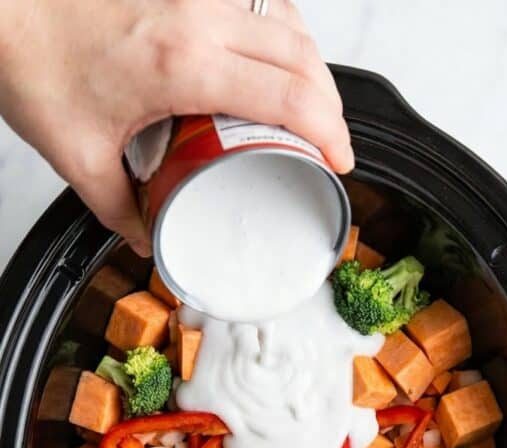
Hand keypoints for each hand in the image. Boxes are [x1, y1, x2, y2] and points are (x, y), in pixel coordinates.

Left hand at [0, 0, 352, 253]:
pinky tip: (274, 53)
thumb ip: (119, 209)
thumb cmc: (29, 57)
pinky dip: (279, 26)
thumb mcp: (78, 156)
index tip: (340, 161)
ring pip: (285, 17)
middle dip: (331, 104)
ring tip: (310, 104)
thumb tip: (148, 234)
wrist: (0, 1)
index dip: (331, 132)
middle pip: (302, 55)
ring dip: (310, 62)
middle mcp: (196, 13)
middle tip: (331, 142)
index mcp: (179, 63)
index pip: (289, 96)